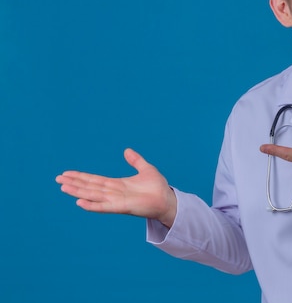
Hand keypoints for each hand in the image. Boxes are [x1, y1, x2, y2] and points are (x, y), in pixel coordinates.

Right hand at [55, 148, 177, 227]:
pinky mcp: (122, 207)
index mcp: (117, 185)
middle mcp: (113, 193)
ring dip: (78, 191)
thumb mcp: (146, 169)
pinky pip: (104, 206)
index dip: (81, 176)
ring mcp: (116, 200)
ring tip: (63, 187)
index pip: (95, 180)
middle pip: (90, 186)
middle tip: (58, 179)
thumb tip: (126, 150)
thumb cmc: (157, 188)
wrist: (167, 200)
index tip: (67, 173)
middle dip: (74, 183)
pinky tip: (79, 202)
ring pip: (93, 195)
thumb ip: (135, 161)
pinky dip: (92, 205)